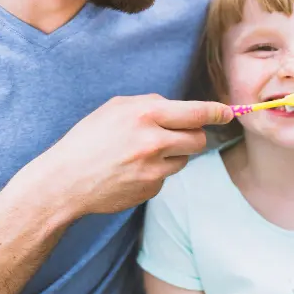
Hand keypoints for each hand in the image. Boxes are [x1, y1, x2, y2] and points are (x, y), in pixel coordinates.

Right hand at [25, 94, 232, 218]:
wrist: (65, 180)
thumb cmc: (88, 139)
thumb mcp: (115, 109)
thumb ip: (149, 104)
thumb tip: (178, 107)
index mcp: (145, 114)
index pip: (196, 112)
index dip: (217, 112)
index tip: (228, 113)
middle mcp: (153, 140)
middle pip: (198, 138)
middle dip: (194, 135)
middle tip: (177, 136)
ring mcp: (154, 168)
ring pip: (184, 158)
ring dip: (173, 154)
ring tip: (142, 153)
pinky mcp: (151, 188)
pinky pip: (167, 176)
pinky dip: (157, 172)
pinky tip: (132, 171)